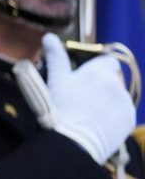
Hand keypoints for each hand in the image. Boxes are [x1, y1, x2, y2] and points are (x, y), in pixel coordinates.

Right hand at [42, 34, 133, 162]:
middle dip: (100, 88)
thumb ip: (55, 57)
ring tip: (88, 116)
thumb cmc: (61, 109)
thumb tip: (48, 36)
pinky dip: (113, 118)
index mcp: (100, 71)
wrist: (72, 142)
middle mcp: (116, 83)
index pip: (108, 62)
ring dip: (106, 103)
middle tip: (81, 101)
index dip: (96, 70)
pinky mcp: (129, 120)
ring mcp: (125, 102)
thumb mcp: (55, 80)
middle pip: (111, 81)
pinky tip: (97, 125)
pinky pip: (122, 115)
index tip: (84, 81)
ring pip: (117, 98)